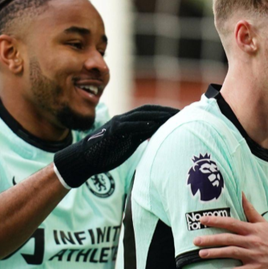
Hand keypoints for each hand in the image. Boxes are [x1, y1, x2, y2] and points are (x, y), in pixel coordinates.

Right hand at [53, 105, 177, 187]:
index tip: (179, 114)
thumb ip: (139, 136)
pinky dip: (142, 124)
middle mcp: (124, 119)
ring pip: (141, 115)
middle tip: (182, 113)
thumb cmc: (105, 153)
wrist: (85, 158)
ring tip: (173, 117)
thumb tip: (154, 134)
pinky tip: (153, 125)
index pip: (149, 111)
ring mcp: (118, 124)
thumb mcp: (127, 143)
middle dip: (166, 110)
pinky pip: (130, 126)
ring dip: (158, 115)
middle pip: (148, 110)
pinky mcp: (114, 131)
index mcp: (127, 121)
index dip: (164, 111)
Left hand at [193, 193, 267, 268]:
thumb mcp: (263, 223)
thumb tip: (241, 193)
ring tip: (201, 254)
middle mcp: (252, 241)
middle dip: (211, 239)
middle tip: (195, 240)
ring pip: (231, 253)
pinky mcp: (256, 268)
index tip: (202, 220)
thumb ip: (250, 210)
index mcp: (252, 229)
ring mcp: (254, 255)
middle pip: (228, 239)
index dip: (216, 221)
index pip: (231, 223)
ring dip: (215, 254)